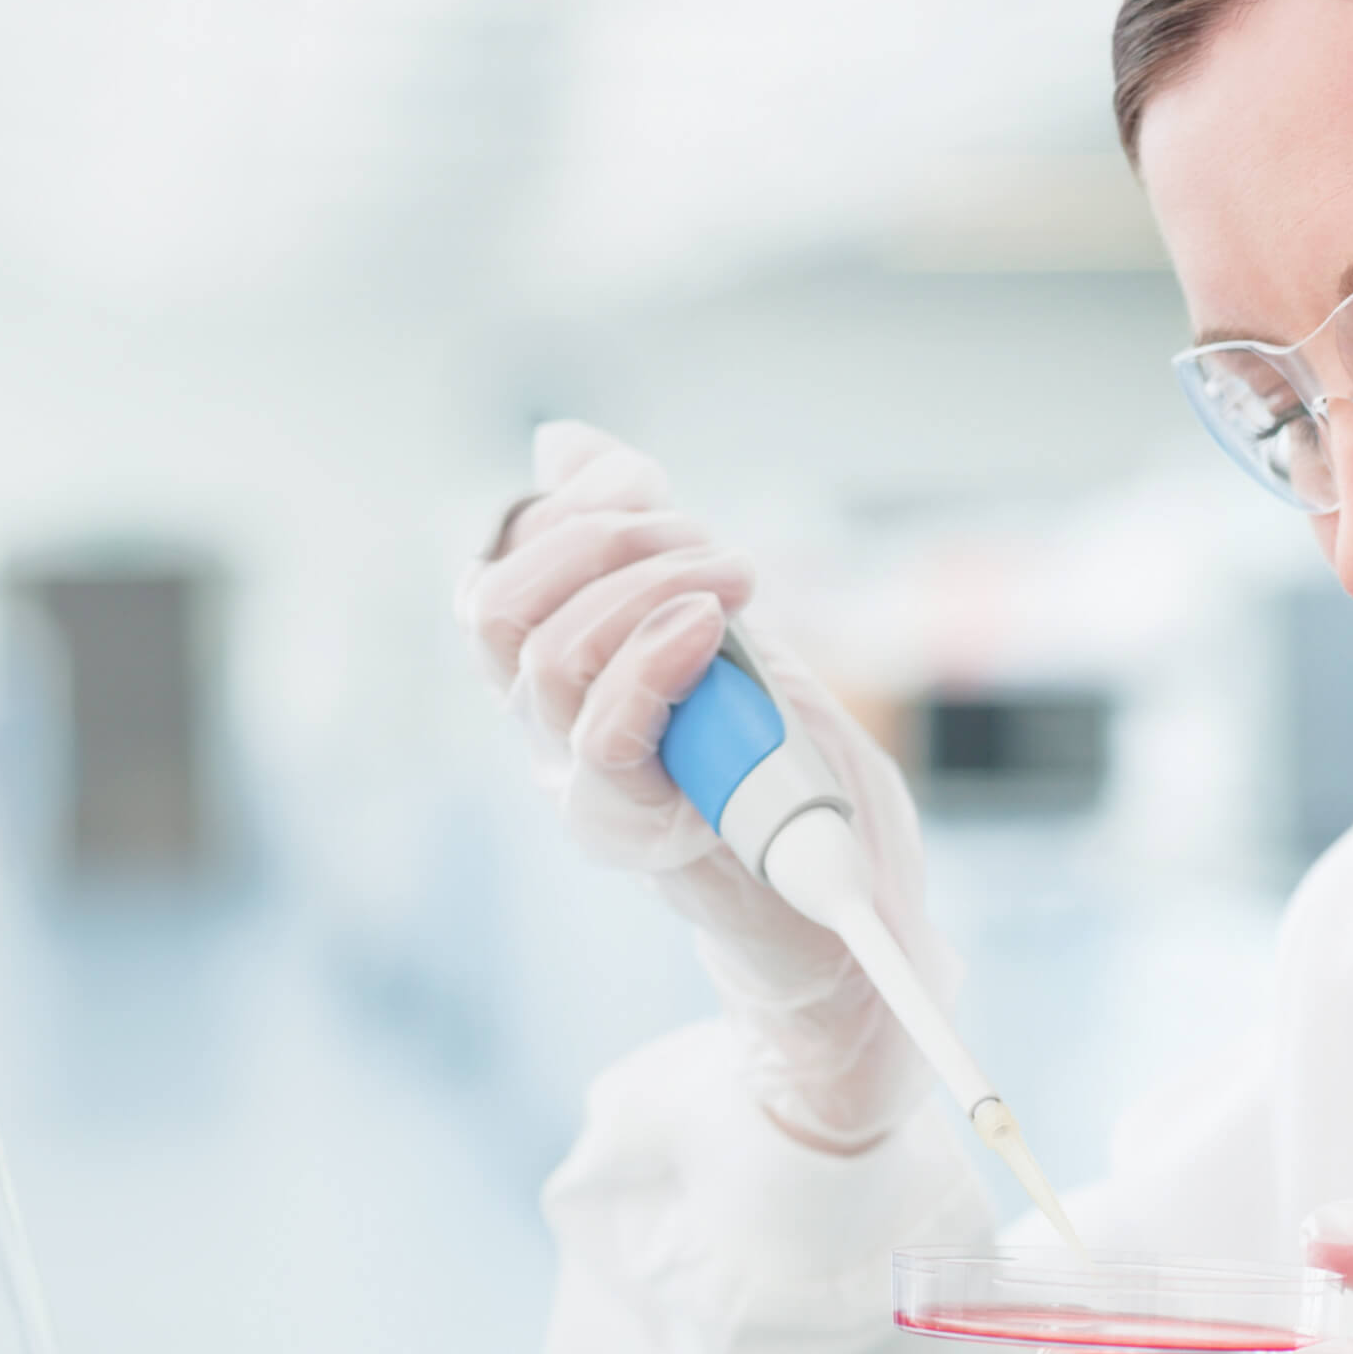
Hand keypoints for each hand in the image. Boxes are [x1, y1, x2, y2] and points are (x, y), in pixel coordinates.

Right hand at [456, 421, 955, 1151]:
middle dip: (607, 539)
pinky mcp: (635, 833)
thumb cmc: (788, 775)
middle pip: (499, 604)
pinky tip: (709, 631)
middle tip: (713, 550)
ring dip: (648, 589)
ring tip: (732, 590)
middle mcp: (553, 732)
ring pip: (543, 657)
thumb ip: (650, 545)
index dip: (571, 505)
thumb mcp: (727, 624)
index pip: (502, 567)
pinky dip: (652, 660)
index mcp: (566, 677)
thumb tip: (562, 445)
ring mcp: (585, 784)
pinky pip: (600, 737)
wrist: (853, 908)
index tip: (654, 487)